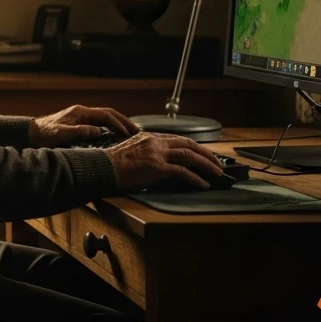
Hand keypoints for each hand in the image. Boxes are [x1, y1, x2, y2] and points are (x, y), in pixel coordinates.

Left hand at [28, 104, 139, 147]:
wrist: (30, 133)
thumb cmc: (44, 135)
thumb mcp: (61, 134)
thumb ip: (79, 132)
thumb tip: (98, 131)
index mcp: (80, 113)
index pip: (106, 115)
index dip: (119, 124)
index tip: (128, 135)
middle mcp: (82, 113)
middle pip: (109, 114)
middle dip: (124, 122)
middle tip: (138, 132)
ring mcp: (80, 117)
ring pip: (105, 118)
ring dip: (118, 124)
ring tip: (131, 134)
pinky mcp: (78, 124)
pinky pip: (99, 123)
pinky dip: (110, 128)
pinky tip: (115, 137)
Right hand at [105, 132, 224, 190]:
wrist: (103, 168)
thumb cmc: (113, 163)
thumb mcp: (132, 150)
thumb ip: (148, 152)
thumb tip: (162, 163)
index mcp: (149, 137)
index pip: (178, 139)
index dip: (194, 147)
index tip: (203, 154)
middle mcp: (155, 142)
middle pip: (188, 144)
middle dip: (206, 154)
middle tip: (217, 163)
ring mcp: (157, 154)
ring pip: (189, 156)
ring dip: (206, 165)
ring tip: (217, 173)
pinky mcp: (157, 167)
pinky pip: (182, 172)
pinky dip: (195, 178)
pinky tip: (203, 184)